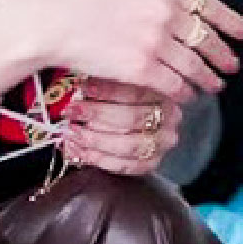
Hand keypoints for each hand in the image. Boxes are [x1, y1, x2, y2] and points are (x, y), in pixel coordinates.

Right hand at [0, 0, 242, 111]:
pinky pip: (174, 85)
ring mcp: (155, 40)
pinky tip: (185, 97)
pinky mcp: (141, 68)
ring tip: (214, 86)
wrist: (50, 19)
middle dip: (224, 56)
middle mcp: (166, 10)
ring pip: (195, 66)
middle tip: (232, 67)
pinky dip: (183, 93)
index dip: (233, 23)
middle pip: (207, 39)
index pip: (211, 5)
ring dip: (207, 79)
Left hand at [58, 76, 182, 177]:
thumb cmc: (120, 95)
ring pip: (128, 145)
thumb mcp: (118, 78)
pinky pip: (125, 165)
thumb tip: (85, 80)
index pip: (139, 91)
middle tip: (73, 111)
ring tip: (72, 133)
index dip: (109, 90)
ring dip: (95, 140)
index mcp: (165, 91)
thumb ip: (109, 78)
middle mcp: (170, 117)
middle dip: (98, 115)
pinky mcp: (152, 162)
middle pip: (133, 118)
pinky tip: (80, 151)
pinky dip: (99, 159)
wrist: (131, 121)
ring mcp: (163, 142)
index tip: (85, 88)